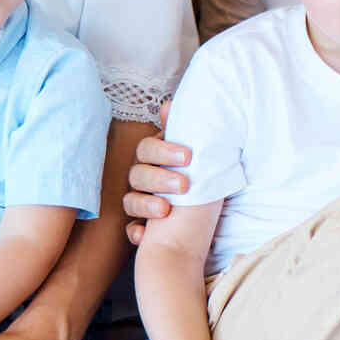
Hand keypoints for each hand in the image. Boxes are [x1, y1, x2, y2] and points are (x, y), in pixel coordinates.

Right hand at [125, 99, 189, 245]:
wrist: (208, 222)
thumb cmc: (202, 180)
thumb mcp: (198, 157)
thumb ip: (184, 132)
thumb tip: (169, 104)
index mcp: (155, 159)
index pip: (148, 149)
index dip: (164, 151)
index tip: (189, 157)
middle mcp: (143, 178)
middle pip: (138, 173)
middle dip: (160, 178)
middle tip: (184, 185)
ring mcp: (140, 202)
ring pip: (130, 200)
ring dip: (146, 204)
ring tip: (166, 210)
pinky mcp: (140, 226)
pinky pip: (130, 229)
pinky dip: (135, 232)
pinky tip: (143, 235)